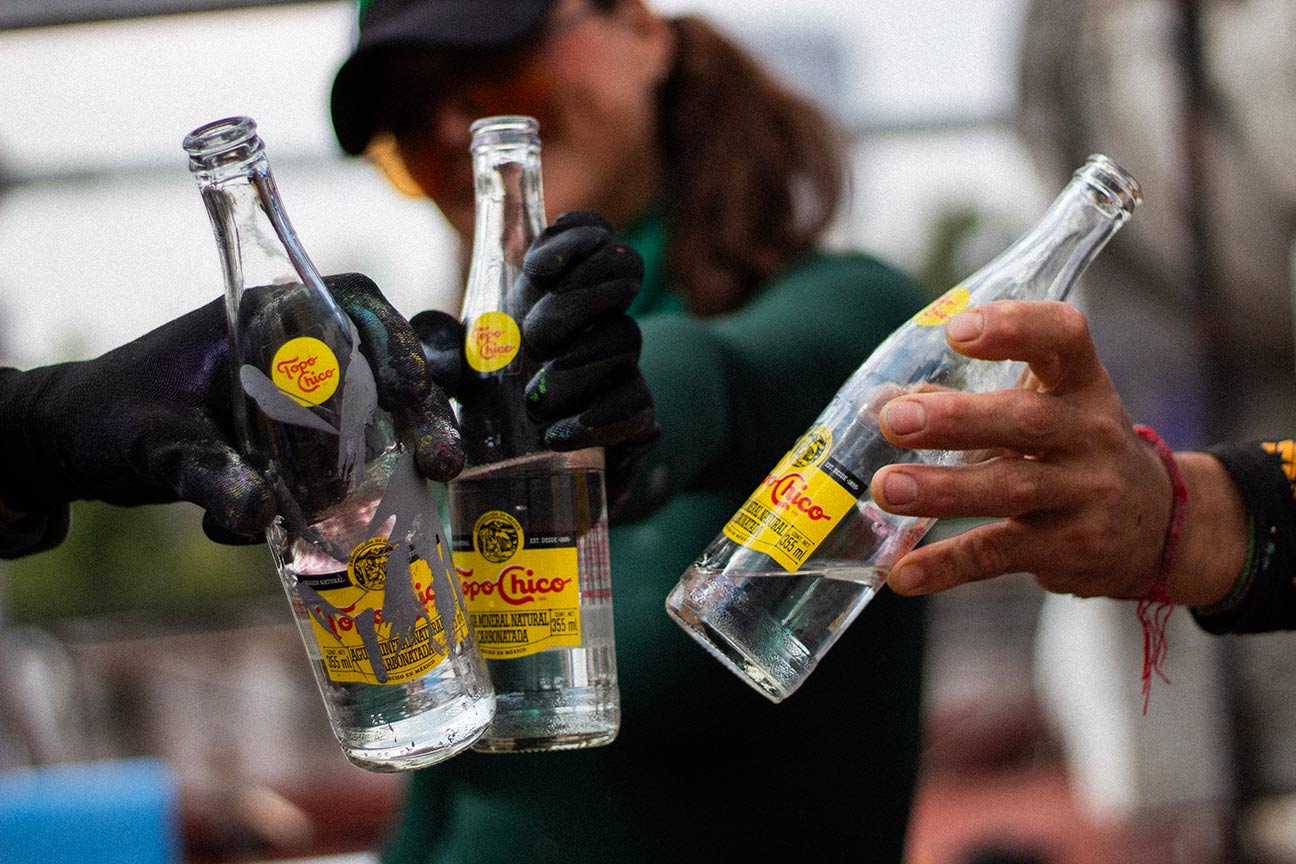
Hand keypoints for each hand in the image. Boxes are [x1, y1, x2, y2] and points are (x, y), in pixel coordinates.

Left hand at [0, 273, 460, 546]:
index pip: (353, 309)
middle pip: (383, 370)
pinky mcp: (297, 448)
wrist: (77, 447)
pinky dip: (339, 501)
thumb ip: (204, 473)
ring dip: (395, 461)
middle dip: (421, 415)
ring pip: (374, 421)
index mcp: (265, 319)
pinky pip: (341, 468)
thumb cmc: (110, 418)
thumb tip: (258, 516)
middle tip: (442, 463)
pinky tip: (290, 533)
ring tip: (417, 493)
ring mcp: (301, 402)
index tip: (411, 389)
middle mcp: (296, 354)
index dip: (396, 343)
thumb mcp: (154, 443)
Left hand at [414, 211, 659, 509]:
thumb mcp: (456, 369)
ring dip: (579, 365)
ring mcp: (623, 368)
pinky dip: (597, 419)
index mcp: (560, 293)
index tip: (535, 270)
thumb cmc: (493, 408)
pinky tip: (556, 437)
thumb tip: (429, 325)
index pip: (592, 234)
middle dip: (578, 297)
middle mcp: (600, 321)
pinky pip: (637, 408)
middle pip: (625, 269)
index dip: (575, 236)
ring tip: (535, 401)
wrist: (534, 475)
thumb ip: (439, 344)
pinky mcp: (635, 421)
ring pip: (626, 338)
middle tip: (535, 336)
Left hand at [870, 300, 1172, 599]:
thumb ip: (969, 401)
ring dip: (942, 490)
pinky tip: (902, 574)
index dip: (1013, 328)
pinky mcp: (1070, 549)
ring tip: (886, 487)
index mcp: (1083, 384)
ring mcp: (1086, 495)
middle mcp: (1091, 434)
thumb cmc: (1074, 449)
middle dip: (956, 420)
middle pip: (1025, 420)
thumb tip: (886, 401)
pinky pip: (998, 556)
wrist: (1158, 526)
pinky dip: (946, 566)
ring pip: (1010, 489)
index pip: (1063, 337)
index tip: (956, 330)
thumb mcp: (1045, 409)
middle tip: (894, 420)